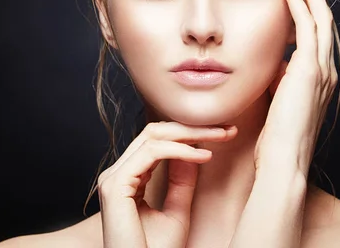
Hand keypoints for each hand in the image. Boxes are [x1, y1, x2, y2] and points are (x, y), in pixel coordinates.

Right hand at [98, 121, 237, 247]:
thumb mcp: (177, 211)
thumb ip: (182, 181)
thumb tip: (194, 150)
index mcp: (127, 178)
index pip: (157, 141)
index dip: (190, 134)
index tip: (223, 135)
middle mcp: (116, 174)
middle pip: (155, 133)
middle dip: (193, 127)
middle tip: (226, 130)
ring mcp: (113, 178)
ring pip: (154, 137)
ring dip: (192, 134)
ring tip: (220, 137)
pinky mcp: (116, 186)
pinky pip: (152, 153)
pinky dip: (181, 151)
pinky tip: (204, 156)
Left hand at [254, 0, 338, 178]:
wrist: (282, 161)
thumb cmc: (274, 137)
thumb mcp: (276, 100)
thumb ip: (278, 78)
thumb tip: (273, 63)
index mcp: (318, 77)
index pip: (315, 32)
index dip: (306, 6)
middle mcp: (325, 69)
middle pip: (322, 16)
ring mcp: (321, 68)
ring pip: (319, 14)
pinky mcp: (309, 69)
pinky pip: (305, 26)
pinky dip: (297, 1)